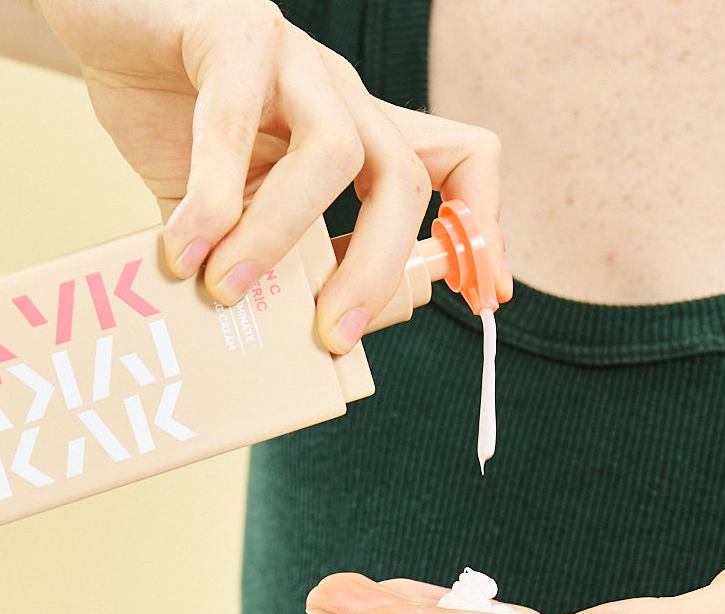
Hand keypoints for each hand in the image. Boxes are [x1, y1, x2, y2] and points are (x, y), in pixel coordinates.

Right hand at [32, 0, 510, 350]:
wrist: (102, 27)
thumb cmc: (177, 120)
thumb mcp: (240, 210)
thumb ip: (276, 264)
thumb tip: (306, 336)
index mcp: (360, 137)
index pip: (460, 163)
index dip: (484, 228)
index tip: (485, 295)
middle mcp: (344, 97)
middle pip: (406, 182)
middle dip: (379, 272)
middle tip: (330, 335)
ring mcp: (296, 61)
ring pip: (334, 154)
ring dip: (282, 238)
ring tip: (227, 291)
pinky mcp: (233, 32)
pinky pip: (235, 120)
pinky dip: (212, 198)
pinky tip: (183, 247)